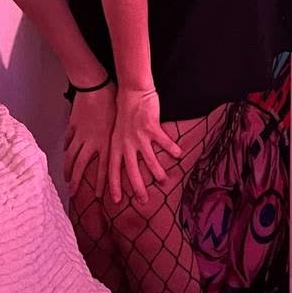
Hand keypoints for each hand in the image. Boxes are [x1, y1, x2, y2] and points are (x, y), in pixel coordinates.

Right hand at [64, 81, 116, 199]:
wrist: (94, 85)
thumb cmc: (112, 99)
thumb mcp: (120, 119)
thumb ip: (121, 135)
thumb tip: (128, 144)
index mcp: (105, 140)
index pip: (103, 167)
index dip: (102, 183)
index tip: (100, 196)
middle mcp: (91, 140)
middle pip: (82, 165)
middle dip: (77, 181)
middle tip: (72, 193)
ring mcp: (80, 133)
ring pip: (71, 155)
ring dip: (69, 168)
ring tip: (66, 178)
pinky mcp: (73, 124)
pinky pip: (69, 139)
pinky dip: (66, 147)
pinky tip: (64, 152)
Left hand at [108, 86, 182, 205]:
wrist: (132, 91)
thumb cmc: (125, 111)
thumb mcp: (116, 131)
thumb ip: (120, 147)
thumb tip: (123, 162)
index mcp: (116, 144)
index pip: (112, 169)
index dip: (114, 185)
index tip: (115, 201)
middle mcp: (127, 143)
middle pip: (131, 171)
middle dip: (137, 188)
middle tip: (143, 201)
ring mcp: (139, 136)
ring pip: (149, 161)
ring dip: (157, 173)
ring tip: (164, 182)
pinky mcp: (151, 127)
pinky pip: (164, 142)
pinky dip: (172, 149)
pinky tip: (179, 155)